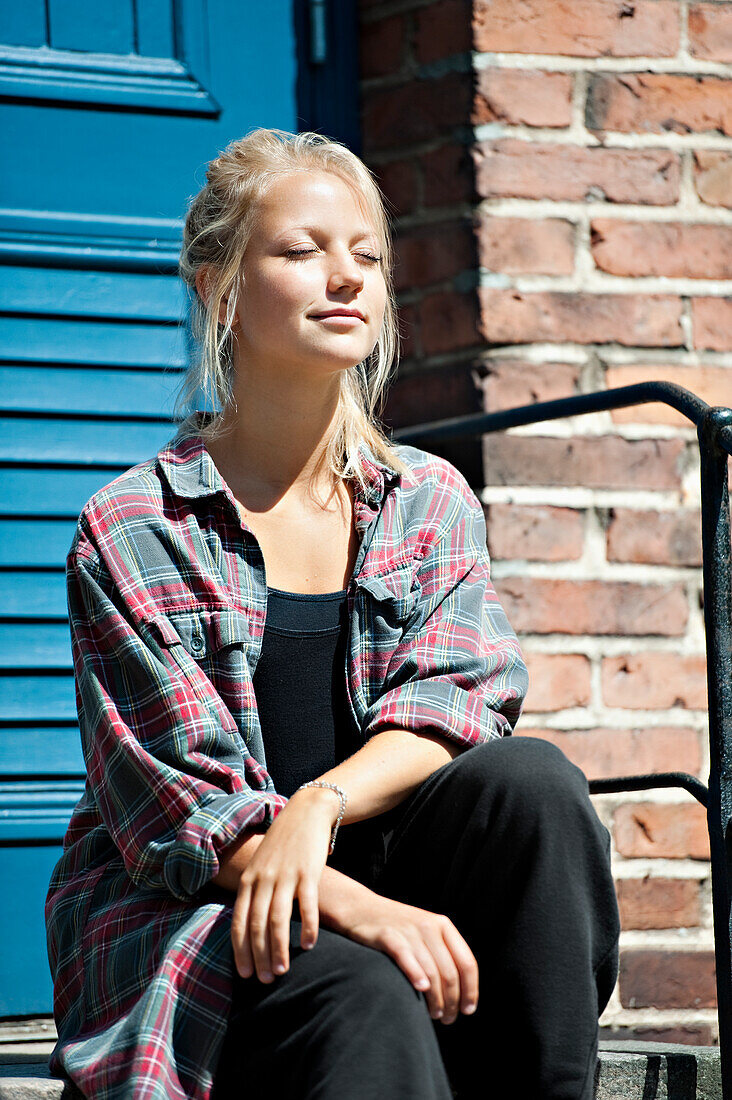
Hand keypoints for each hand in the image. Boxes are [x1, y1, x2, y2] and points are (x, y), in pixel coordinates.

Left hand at [231, 787, 337, 982]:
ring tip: (282, 971)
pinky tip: (309, 944)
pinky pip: (307, 905)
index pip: (239, 921)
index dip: (240, 950)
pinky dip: (307, 926)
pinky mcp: (308, 871)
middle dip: (259, 956)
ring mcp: (285, 875)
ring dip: (279, 949)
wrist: (306, 811)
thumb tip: (250, 926)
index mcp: (249, 879)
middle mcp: (263, 878)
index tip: (245, 974)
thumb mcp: (261, 864)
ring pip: (278, 919)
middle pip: (256, 925)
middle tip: (264, 981)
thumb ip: (254, 890)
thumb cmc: (283, 843)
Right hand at [339, 890, 478, 1024]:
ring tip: (434, 1015)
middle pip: (450, 972)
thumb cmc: (397, 929)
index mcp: (443, 926)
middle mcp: (430, 926)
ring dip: (436, 999)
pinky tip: (420, 990)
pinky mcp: (388, 935)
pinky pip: (406, 957)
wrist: (361, 909)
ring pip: (431, 971)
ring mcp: (409, 930)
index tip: (468, 1010)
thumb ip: (442, 954)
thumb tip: (461, 992)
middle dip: (452, 1001)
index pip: (467, 963)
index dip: (471, 990)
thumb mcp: (425, 933)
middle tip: (447, 1019)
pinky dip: (415, 974)